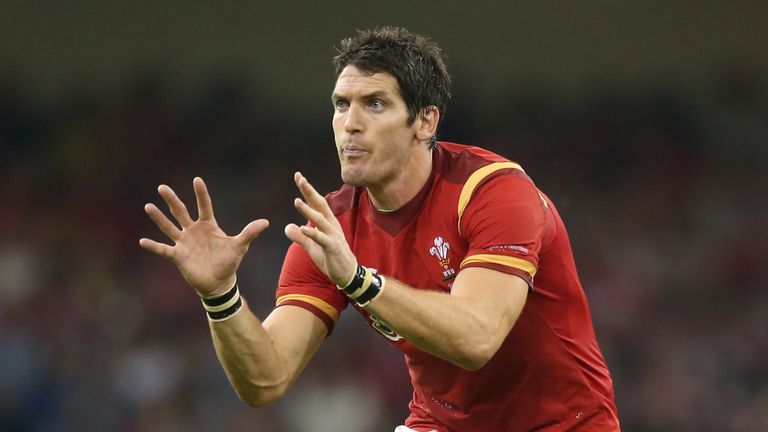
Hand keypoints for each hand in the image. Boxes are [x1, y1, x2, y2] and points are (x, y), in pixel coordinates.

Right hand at [139, 177, 268, 296]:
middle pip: (181, 212)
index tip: (196, 179)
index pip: (204, 206)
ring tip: (148, 206)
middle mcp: (193, 231)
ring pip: (169, 227)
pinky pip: (163, 249)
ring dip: (159, 217)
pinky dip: (154, 246)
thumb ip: (249, 233)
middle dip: (172, 200)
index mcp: (208, 225)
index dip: (201, 193)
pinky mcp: (178, 256)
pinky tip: (142, 241)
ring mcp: (184, 242)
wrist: (220, 282)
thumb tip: (266, 222)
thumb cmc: (229, 262)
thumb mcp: (240, 246)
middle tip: (162, 187)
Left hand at [284, 172, 356, 286]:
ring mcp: (333, 236)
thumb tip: (288, 226)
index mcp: (327, 222)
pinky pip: (322, 239)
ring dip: (308, 210)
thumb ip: (300, 236)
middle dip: (309, 191)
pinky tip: (304, 228)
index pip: (316, 203)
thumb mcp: (312, 246)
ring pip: (320, 220)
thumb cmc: (331, 258)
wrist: (348, 274)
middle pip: (319, 205)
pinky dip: (313, 233)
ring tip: (297, 201)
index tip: (299, 176)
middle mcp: (331, 225)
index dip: (307, 190)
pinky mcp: (333, 247)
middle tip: (300, 178)